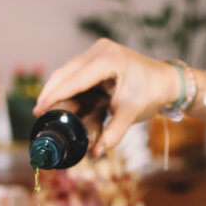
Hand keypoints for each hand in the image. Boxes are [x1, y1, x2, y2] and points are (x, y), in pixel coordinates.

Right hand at [35, 39, 180, 153]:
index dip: (54, 95)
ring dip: (61, 95)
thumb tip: (94, 154)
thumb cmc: (151, 94)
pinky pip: (78, 78)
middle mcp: (99, 52)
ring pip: (69, 75)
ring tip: (50, 115)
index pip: (74, 79)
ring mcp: (97, 54)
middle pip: (65, 73)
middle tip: (39, 115)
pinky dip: (72, 94)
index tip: (39, 110)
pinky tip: (65, 108)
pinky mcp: (97, 61)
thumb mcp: (130, 115)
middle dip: (52, 94)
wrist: (167, 82)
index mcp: (108, 60)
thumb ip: (111, 134)